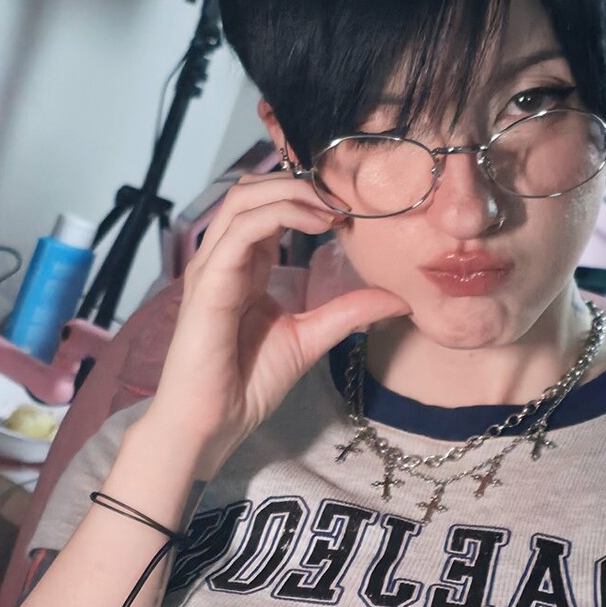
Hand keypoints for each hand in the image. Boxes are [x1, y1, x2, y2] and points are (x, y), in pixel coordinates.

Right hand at [147, 172, 408, 472]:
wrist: (212, 423)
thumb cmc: (246, 384)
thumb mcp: (311, 338)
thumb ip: (348, 313)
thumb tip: (398, 299)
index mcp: (243, 266)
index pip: (267, 206)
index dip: (307, 196)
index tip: (351, 207)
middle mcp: (223, 258)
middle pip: (252, 190)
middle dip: (299, 183)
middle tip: (344, 196)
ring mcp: (211, 268)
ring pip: (243, 199)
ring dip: (291, 192)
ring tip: (333, 206)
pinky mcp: (207, 284)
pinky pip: (239, 232)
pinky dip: (278, 215)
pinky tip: (315, 223)